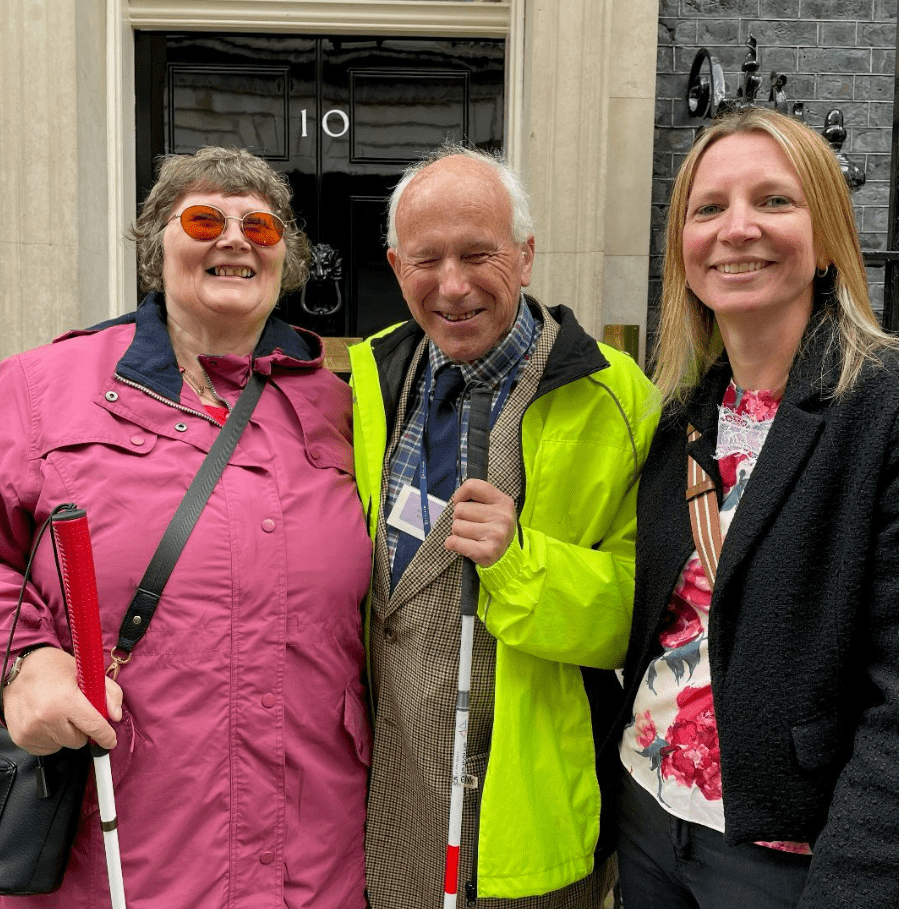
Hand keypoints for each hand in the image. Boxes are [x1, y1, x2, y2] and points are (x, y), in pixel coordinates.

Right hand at [2, 646, 121, 753]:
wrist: (19, 670)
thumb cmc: (54, 668)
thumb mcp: (87, 672)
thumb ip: (109, 693)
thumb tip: (116, 716)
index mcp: (65, 700)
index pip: (93, 726)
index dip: (106, 736)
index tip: (110, 741)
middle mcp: (47, 718)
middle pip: (79, 740)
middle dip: (83, 729)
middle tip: (75, 712)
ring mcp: (31, 730)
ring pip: (62, 745)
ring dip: (65, 734)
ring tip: (58, 713)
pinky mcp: (21, 738)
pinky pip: (46, 748)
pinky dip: (51, 738)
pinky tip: (47, 721)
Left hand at [446, 479, 516, 567]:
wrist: (508, 555)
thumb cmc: (495, 528)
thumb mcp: (495, 507)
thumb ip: (478, 498)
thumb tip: (456, 499)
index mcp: (503, 501)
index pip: (472, 486)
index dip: (460, 495)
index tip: (462, 502)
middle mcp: (502, 517)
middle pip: (460, 509)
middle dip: (460, 518)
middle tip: (471, 525)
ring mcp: (495, 535)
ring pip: (456, 526)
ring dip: (458, 532)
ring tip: (471, 536)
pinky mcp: (487, 552)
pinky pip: (454, 542)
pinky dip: (452, 544)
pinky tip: (463, 545)